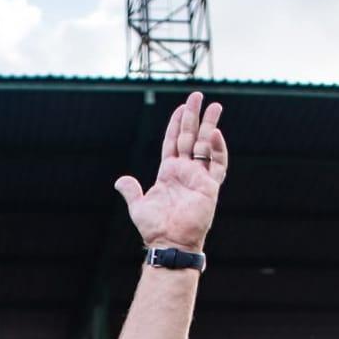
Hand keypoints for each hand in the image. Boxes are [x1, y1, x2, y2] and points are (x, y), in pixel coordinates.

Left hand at [114, 91, 227, 250]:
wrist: (169, 242)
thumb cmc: (154, 228)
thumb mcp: (138, 206)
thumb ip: (131, 191)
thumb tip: (120, 180)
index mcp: (169, 172)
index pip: (173, 142)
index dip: (176, 124)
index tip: (181, 107)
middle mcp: (185, 171)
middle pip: (191, 137)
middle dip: (193, 116)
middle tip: (197, 96)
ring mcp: (199, 177)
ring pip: (206, 145)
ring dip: (210, 125)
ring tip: (215, 106)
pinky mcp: (210, 187)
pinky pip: (217, 164)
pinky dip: (218, 149)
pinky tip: (214, 134)